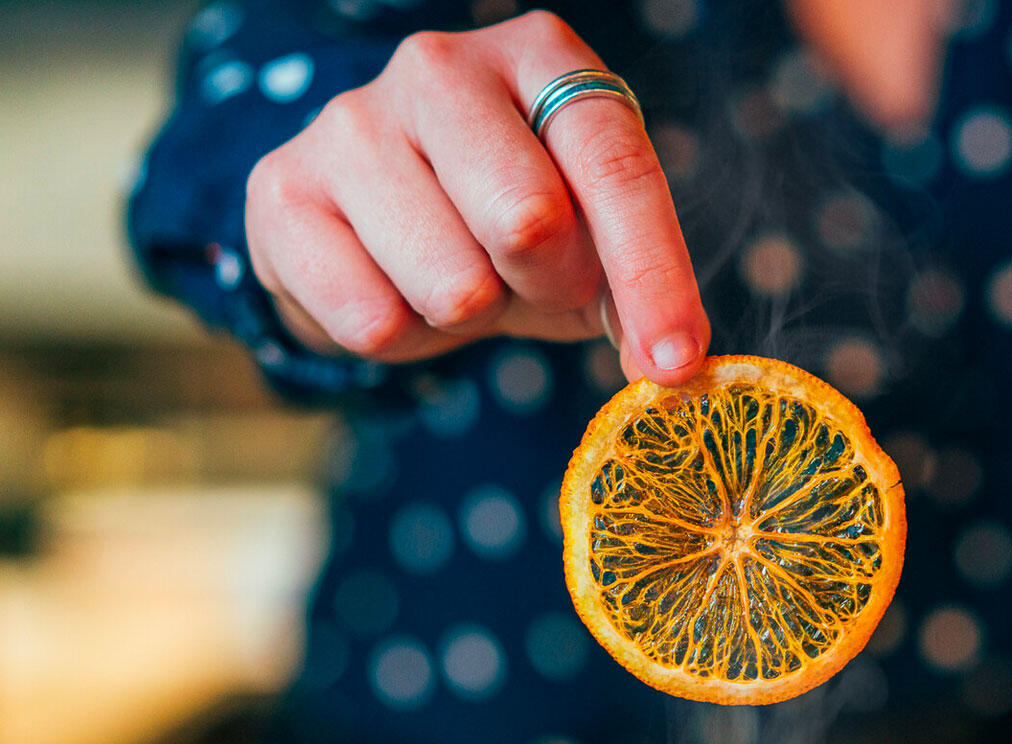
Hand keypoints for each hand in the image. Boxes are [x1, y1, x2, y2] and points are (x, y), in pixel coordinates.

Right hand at [243, 12, 707, 384]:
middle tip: (531, 281)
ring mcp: (351, 122)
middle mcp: (440, 67)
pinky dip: (405, 337)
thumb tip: (667, 363)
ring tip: (458, 277)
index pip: (615, 164)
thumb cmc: (506, 228)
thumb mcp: (590, 242)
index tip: (676, 360)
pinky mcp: (281, 189)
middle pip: (528, 218)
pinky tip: (394, 288)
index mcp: (541, 59)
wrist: (380, 231)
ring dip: (472, 315)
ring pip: (452, 285)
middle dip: (548, 286)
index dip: (653, 273)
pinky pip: (373, 321)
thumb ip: (633, 287)